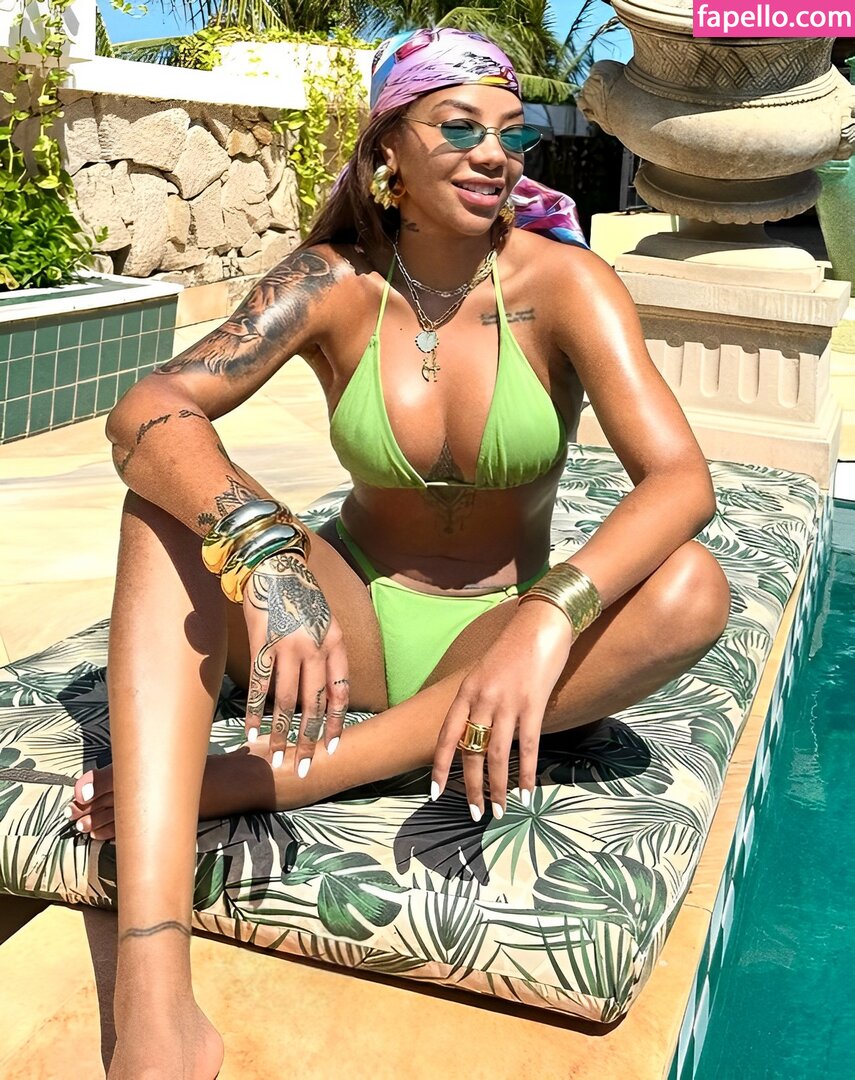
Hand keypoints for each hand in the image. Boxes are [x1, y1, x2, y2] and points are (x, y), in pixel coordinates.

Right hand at [242, 551, 348, 776]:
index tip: (330, 749)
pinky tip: (251, 731)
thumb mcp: (326, 619)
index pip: (340, 691)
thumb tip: (326, 692)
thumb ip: (328, 652)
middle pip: (314, 703)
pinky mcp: (262, 643)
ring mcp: (288, 645)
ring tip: (278, 757)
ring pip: (286, 700)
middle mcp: (315, 646)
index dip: (335, 723)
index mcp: (336, 642)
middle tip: (303, 767)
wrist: (273, 562)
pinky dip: (254, 711)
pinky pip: (258, 685)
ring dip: (282, 733)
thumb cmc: (300, 593)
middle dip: (308, 740)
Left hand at [431, 600, 573, 820]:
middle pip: (471, 751)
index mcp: (466, 690)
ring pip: (497, 755)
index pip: (447, 735)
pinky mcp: (533, 704)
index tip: (436, 792)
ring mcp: (508, 702)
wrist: (541, 623)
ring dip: (497, 788)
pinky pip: (527, 747)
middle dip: (472, 786)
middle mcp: (483, 699)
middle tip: (474, 813)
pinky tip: (526, 792)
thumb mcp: (484, 670)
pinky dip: (526, 773)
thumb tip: (475, 729)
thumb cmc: (514, 646)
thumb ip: (477, 699)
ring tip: (497, 811)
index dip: (441, 766)